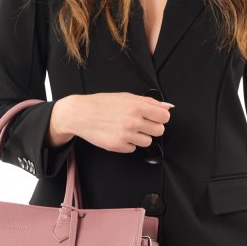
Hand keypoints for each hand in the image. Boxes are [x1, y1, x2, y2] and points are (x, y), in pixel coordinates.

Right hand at [57, 92, 173, 153]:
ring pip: (147, 141)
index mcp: (136, 107)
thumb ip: (148, 102)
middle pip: (159, 131)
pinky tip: (118, 134)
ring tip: (127, 128)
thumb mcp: (126, 97)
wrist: (80, 114)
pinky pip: (133, 148)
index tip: (156, 117)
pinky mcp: (118, 146)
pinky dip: (128, 143)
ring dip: (140, 136)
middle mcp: (133, 121)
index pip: (164, 116)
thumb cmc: (101, 104)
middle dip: (152, 127)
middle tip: (141, 123)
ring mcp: (126, 135)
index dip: (161, 117)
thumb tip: (166, 107)